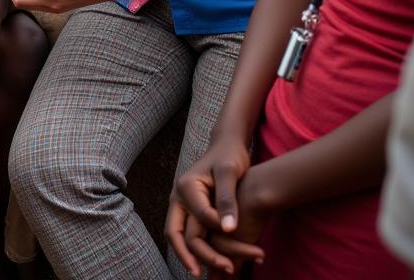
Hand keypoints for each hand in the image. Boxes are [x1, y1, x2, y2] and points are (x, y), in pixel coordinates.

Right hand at [167, 134, 261, 276]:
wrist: (226, 146)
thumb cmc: (229, 156)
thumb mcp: (230, 172)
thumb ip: (227, 199)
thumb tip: (228, 229)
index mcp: (186, 187)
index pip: (199, 216)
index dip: (218, 227)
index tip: (237, 232)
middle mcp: (178, 198)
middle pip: (177, 234)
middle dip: (196, 256)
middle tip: (224, 269)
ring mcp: (183, 206)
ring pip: (181, 239)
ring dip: (197, 257)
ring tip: (219, 272)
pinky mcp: (191, 212)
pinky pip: (189, 236)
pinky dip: (199, 252)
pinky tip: (215, 263)